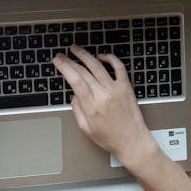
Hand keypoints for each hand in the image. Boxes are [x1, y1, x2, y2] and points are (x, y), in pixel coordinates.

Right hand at [53, 45, 154, 163]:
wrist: (133, 141)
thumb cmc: (111, 138)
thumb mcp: (86, 129)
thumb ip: (77, 110)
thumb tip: (74, 94)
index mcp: (92, 106)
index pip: (75, 80)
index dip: (64, 68)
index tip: (58, 61)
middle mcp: (104, 95)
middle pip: (84, 71)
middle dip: (70, 61)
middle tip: (62, 55)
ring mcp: (116, 89)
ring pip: (98, 66)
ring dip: (85, 55)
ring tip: (76, 49)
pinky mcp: (126, 87)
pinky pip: (119, 67)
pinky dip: (110, 58)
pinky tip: (102, 56)